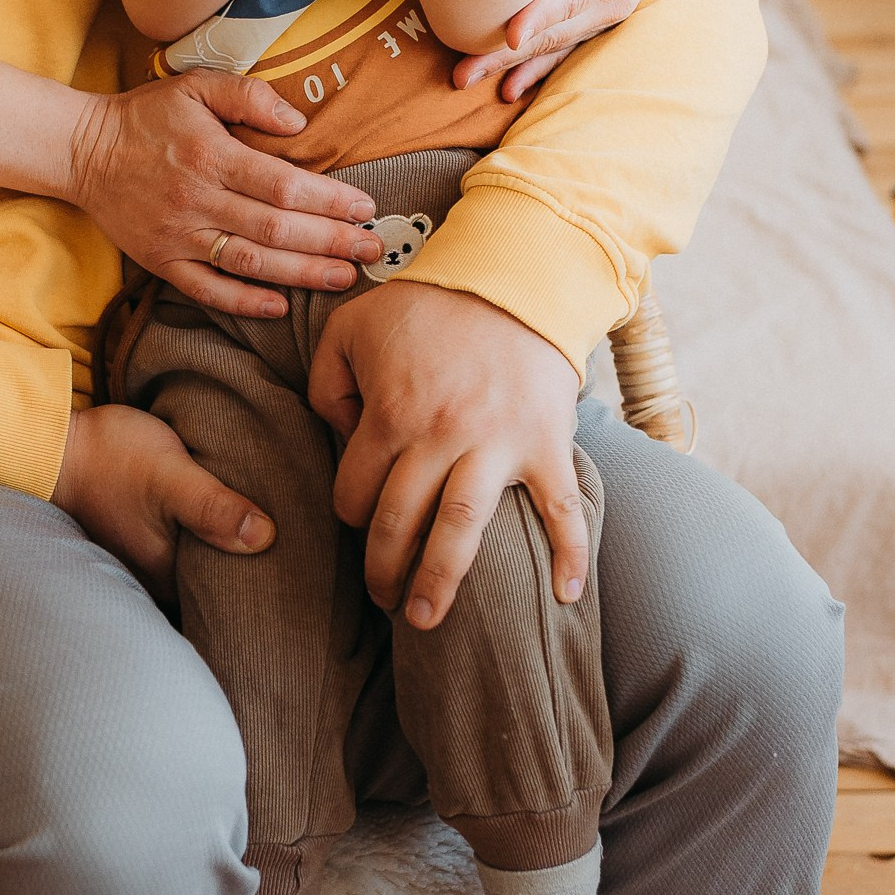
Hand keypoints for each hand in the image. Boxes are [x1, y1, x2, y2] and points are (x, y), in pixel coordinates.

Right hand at [53, 400, 272, 605]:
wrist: (53, 445)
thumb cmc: (110, 456)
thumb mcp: (169, 473)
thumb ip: (213, 506)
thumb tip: (265, 537)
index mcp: (165, 574)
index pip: (226, 597)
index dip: (261, 587)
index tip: (297, 572)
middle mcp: (153, 579)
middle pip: (214, 586)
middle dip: (248, 574)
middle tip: (292, 556)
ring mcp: (143, 563)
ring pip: (197, 570)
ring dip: (224, 557)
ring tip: (267, 538)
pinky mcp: (138, 541)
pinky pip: (181, 553)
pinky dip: (202, 544)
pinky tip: (222, 525)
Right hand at [67, 74, 382, 314]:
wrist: (81, 150)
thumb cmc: (146, 116)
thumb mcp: (196, 86)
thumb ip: (249, 96)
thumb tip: (299, 124)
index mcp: (211, 156)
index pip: (283, 185)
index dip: (329, 200)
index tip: (364, 207)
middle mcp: (198, 200)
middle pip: (276, 229)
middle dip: (330, 241)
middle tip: (372, 248)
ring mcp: (179, 236)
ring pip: (250, 263)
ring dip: (301, 274)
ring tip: (343, 278)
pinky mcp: (162, 262)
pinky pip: (207, 290)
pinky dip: (244, 302)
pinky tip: (280, 306)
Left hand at [308, 279, 585, 626]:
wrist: (513, 274)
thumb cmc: (426, 304)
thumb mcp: (350, 329)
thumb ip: (324, 385)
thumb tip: (337, 438)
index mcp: (389, 414)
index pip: (355, 493)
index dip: (350, 514)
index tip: (360, 521)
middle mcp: (441, 435)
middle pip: (400, 522)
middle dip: (383, 570)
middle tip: (384, 599)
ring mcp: (498, 443)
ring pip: (464, 528)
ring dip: (442, 579)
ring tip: (427, 620)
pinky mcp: (546, 443)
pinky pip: (562, 508)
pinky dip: (570, 554)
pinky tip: (566, 597)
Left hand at [450, 0, 706, 102]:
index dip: (543, 14)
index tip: (510, 33)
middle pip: (556, 31)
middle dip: (508, 54)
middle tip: (463, 72)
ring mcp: (605, 11)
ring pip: (554, 45)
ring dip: (510, 65)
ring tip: (466, 80)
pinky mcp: (595, 15)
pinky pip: (562, 47)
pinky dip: (533, 69)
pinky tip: (505, 89)